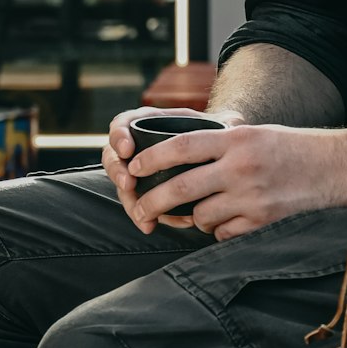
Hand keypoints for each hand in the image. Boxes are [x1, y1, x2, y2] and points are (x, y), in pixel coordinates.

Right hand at [101, 105, 244, 232]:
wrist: (225, 155)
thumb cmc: (221, 134)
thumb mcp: (221, 123)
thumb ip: (224, 122)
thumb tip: (232, 126)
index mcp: (151, 123)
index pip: (122, 124)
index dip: (119, 136)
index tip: (129, 149)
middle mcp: (140, 147)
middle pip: (114, 158)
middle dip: (117, 172)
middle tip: (129, 184)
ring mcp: (142, 172)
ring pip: (123, 187)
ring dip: (129, 203)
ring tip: (144, 216)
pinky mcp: (149, 194)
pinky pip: (139, 206)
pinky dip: (145, 216)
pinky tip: (157, 225)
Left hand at [126, 123, 346, 239]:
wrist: (338, 167)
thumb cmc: (294, 148)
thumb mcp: (256, 134)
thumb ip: (221, 146)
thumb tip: (178, 161)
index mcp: (237, 139)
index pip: (181, 146)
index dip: (151, 158)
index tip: (133, 168)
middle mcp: (241, 167)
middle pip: (181, 187)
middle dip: (153, 201)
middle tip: (140, 209)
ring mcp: (252, 198)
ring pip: (201, 216)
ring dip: (194, 218)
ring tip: (199, 213)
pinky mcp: (262, 223)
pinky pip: (224, 234)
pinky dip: (220, 230)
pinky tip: (229, 221)